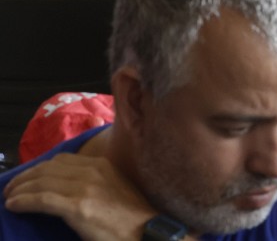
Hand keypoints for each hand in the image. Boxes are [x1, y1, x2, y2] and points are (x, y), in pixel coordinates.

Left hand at [3, 152, 156, 240]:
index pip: (61, 160)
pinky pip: (42, 199)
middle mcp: (93, 171)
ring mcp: (85, 188)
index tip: (28, 178)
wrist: (147, 231)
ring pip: (41, 182)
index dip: (39, 168)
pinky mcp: (78, 207)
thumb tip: (69, 186)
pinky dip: (23, 201)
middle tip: (11, 188)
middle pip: (48, 168)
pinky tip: (13, 205)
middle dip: (25, 177)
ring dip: (19, 189)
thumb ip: (96, 181)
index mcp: (102, 165)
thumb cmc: (131, 216)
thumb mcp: (115, 188)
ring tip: (9, 197)